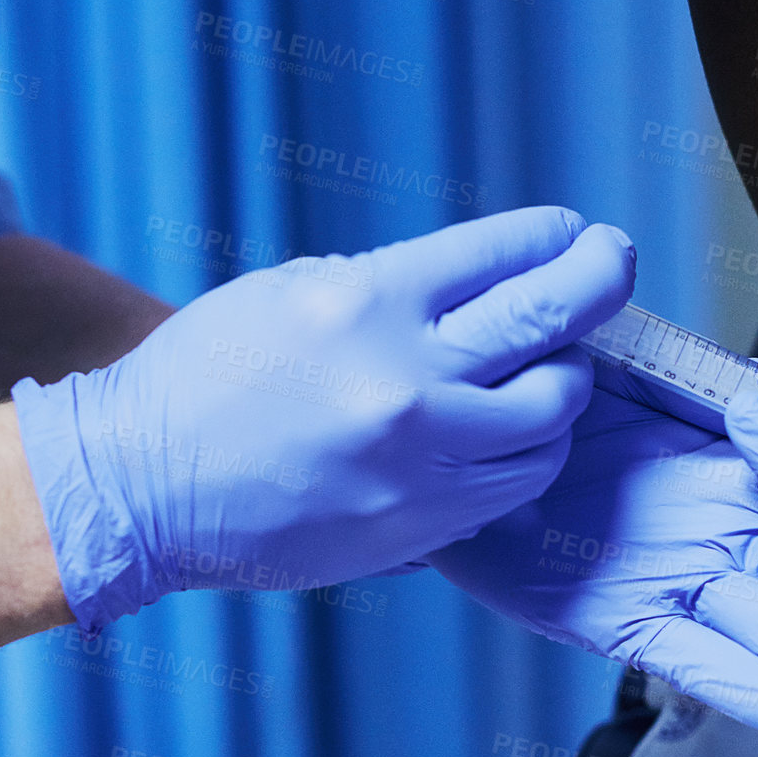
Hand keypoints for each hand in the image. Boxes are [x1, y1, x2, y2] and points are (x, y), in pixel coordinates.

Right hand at [12, 206, 635, 630]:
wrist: (142, 485)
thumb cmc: (213, 376)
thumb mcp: (297, 292)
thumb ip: (401, 288)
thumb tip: (495, 283)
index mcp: (368, 301)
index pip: (502, 252)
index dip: (554, 238)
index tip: (573, 233)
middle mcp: (405, 377)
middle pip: (552, 320)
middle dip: (601, 280)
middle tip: (614, 263)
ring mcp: (420, 458)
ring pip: (554, 413)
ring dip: (567, 381)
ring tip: (552, 366)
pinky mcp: (423, 523)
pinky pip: (518, 480)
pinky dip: (533, 448)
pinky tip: (519, 429)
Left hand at [426, 359, 757, 739]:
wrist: (466, 436)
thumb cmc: (566, 396)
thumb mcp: (643, 365)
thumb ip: (718, 376)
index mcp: (744, 466)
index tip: (752, 419)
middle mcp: (732, 532)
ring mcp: (688, 585)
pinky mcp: (631, 628)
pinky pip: (699, 666)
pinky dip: (750, 692)